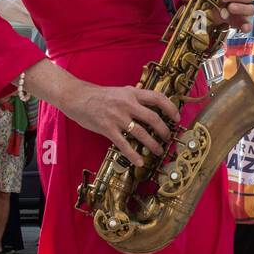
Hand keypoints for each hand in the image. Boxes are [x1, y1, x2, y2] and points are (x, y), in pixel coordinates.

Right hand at [65, 82, 181, 168]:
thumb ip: (134, 98)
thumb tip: (151, 104)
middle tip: (168, 138)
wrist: (76, 97)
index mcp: (132, 93)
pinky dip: (134, 155)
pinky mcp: (108, 129)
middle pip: (153, 118)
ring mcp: (117, 117)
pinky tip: (140, 161)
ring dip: (153, 144)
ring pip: (141, 133)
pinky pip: (124, 144)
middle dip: (164, 131)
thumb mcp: (120, 91)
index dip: (170, 108)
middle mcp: (127, 104)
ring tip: (158, 151)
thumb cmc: (98, 95)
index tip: (176, 118)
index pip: (158, 98)